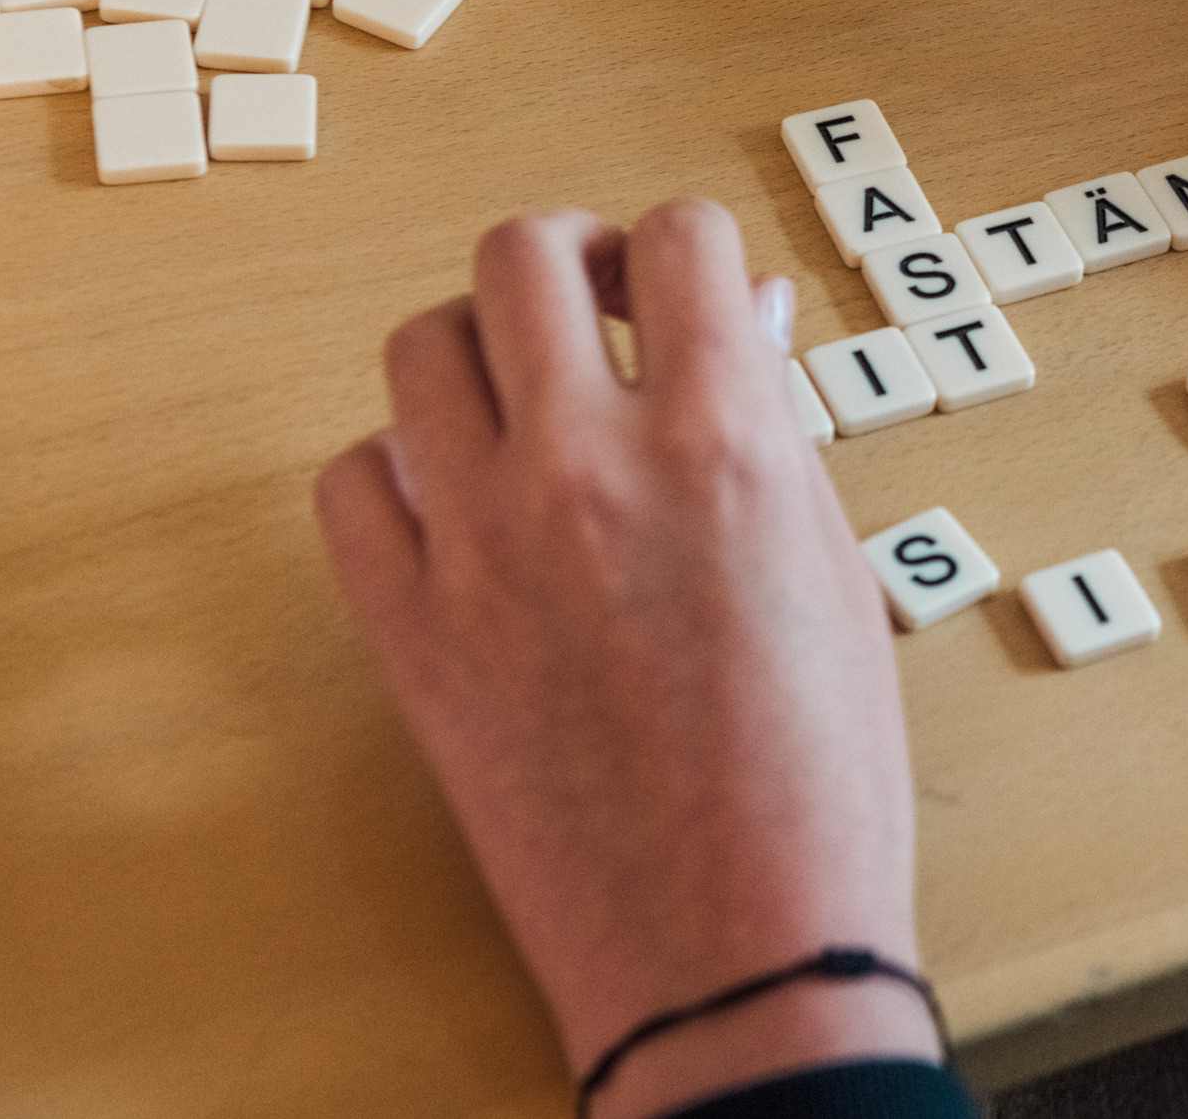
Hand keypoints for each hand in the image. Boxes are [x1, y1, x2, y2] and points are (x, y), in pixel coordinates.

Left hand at [315, 200, 935, 1118]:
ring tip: (529, 396)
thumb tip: (744, 323)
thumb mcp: (836, 573)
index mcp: (724, 448)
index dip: (692, 244)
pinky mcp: (407, 630)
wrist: (730, 944)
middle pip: (523, 255)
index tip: (691, 280)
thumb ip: (777, 430)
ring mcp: (481, 547)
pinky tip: (458, 498)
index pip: (681, 242)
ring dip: (481, 346)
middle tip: (603, 303)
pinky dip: (399, 466)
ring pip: (421, 346)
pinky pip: (352, 481)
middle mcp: (589, 470)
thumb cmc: (816, 783)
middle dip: (573, 257)